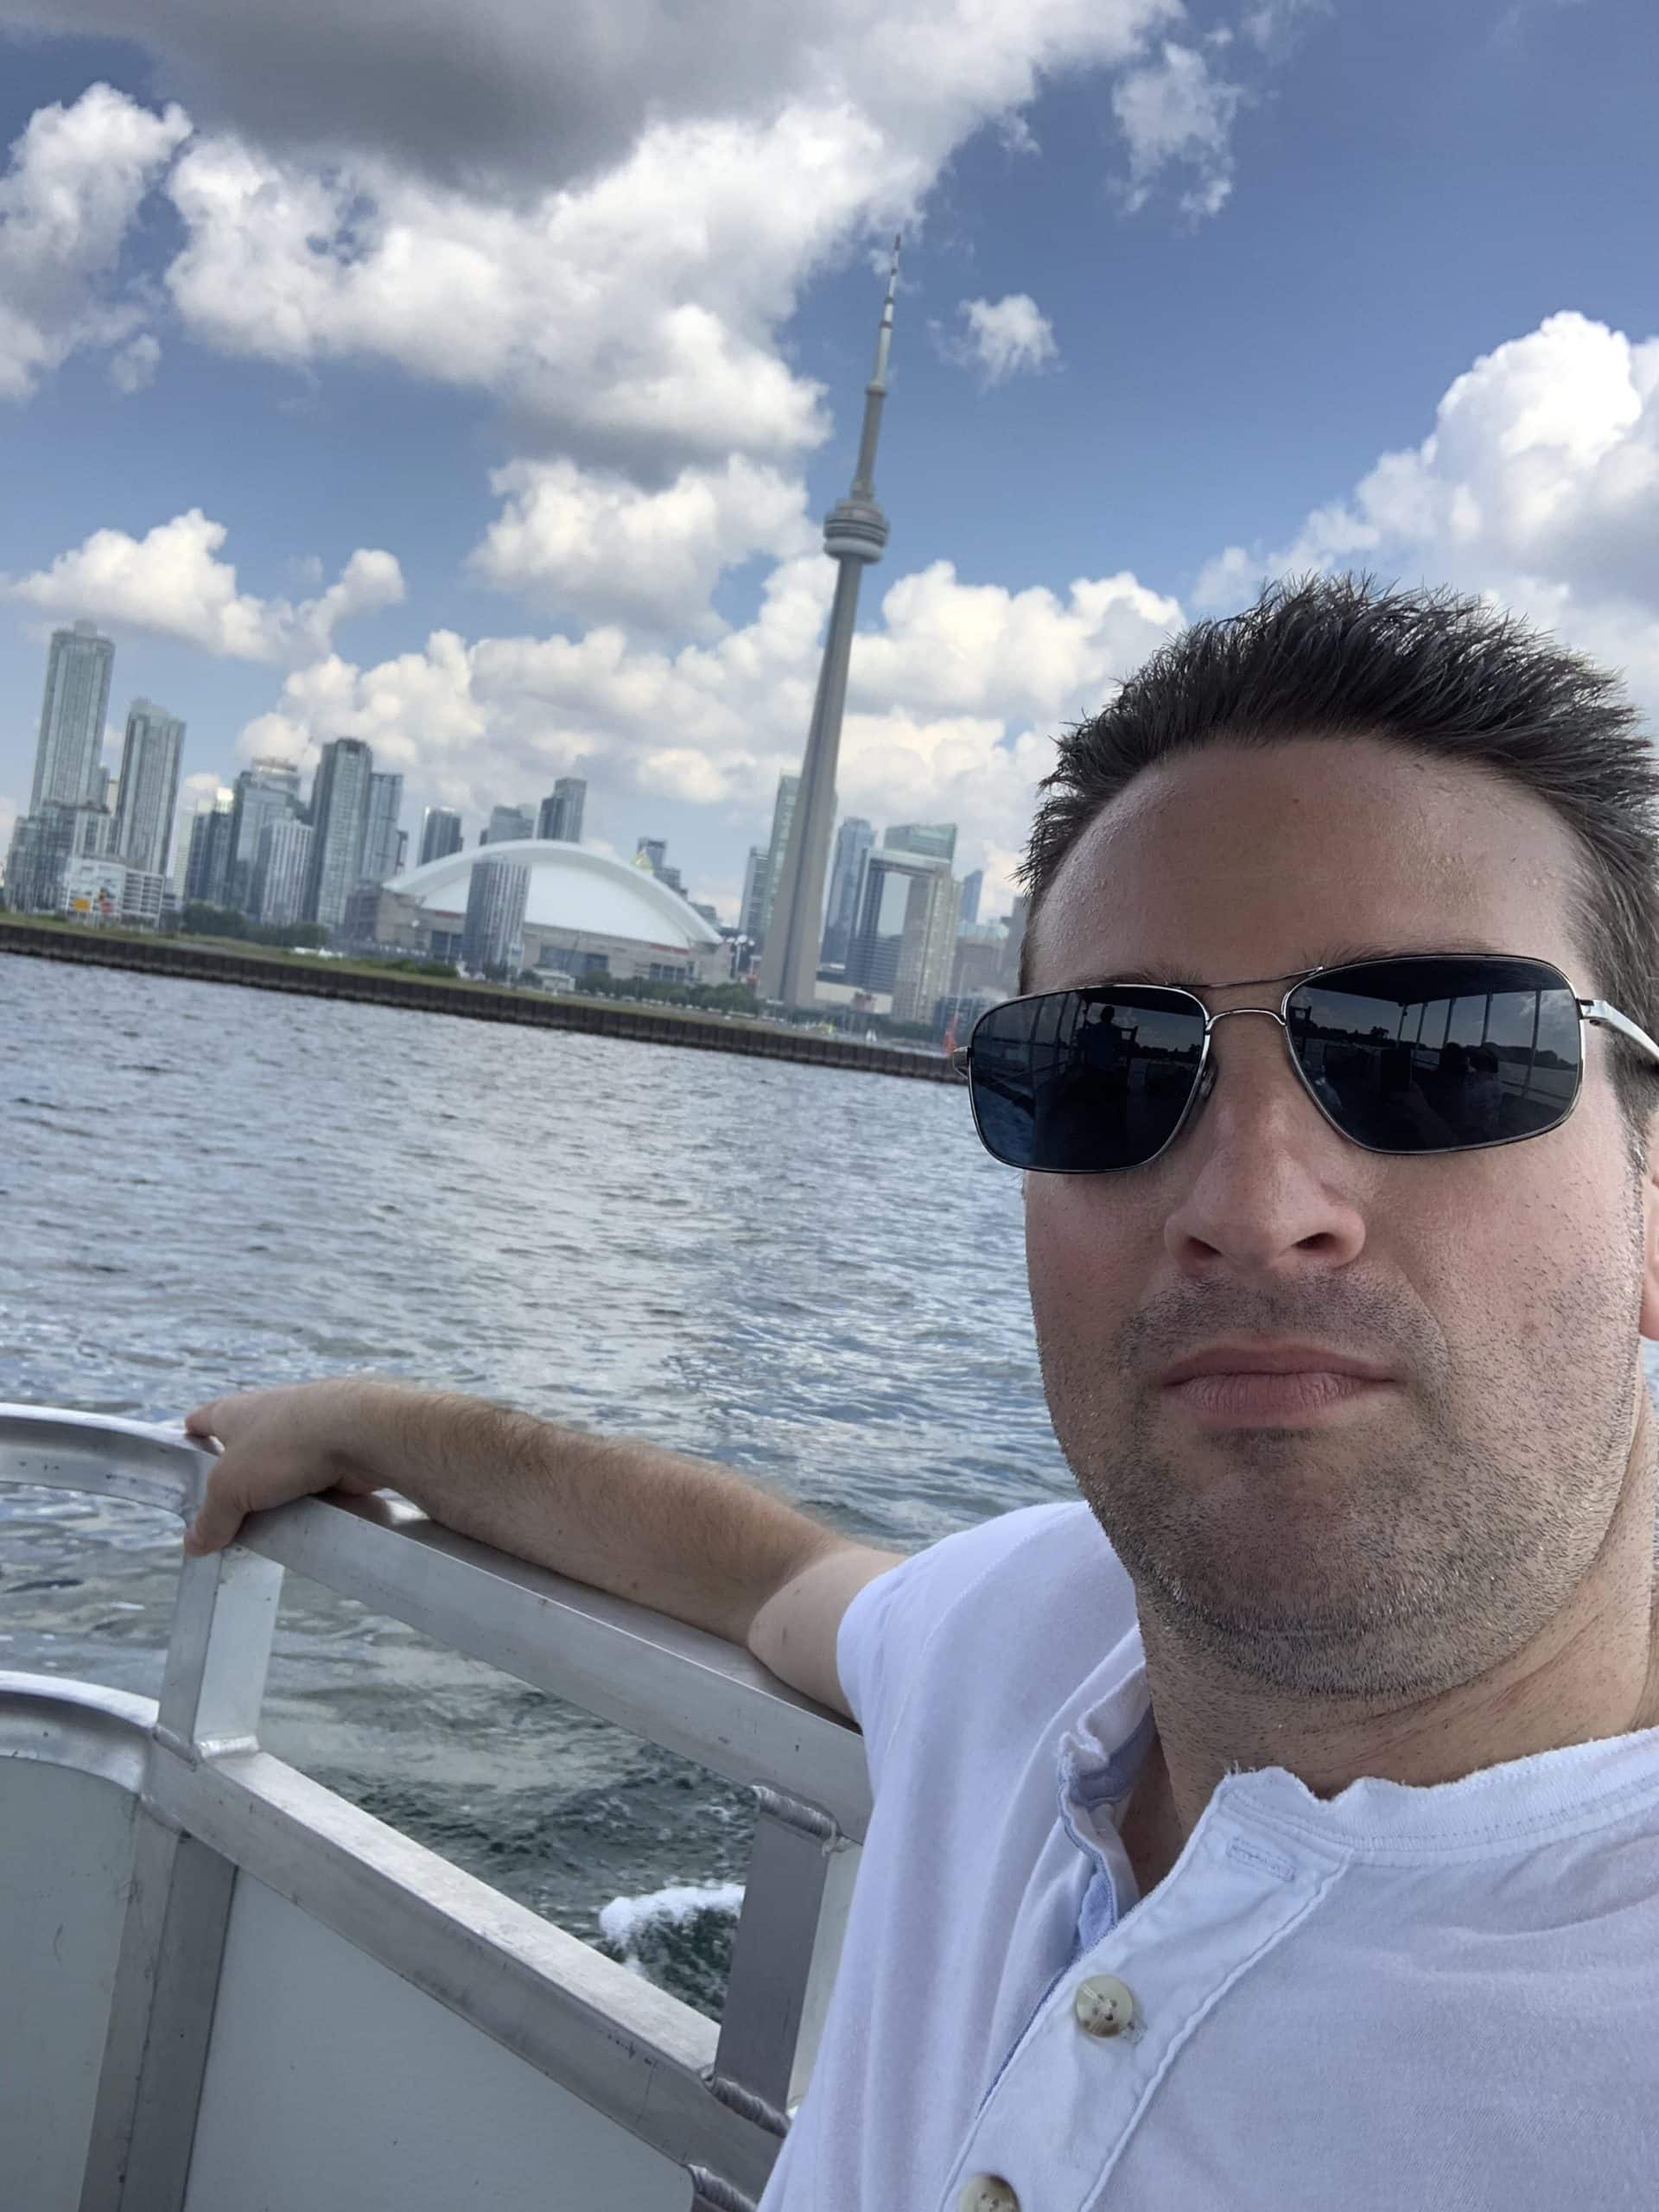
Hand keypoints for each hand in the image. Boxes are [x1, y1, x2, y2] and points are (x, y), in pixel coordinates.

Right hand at [181, 1377, 393, 1554]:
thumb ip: (211, 1517)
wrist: (359, 1435)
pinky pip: (312, 1483)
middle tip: (223, 1514)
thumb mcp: (230, 1488)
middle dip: (236, 1479)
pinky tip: (300, 1524)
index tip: (186, 1454)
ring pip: (280, 1468)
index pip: (204, 1419)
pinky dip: (305, 1501)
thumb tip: (193, 1544)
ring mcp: (307, 1433)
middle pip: (244, 1448)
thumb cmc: (284, 1445)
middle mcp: (271, 1416)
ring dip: (273, 1493)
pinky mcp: (336, 1453)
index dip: (192, 1436)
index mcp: (237, 1412)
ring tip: (262, 1527)